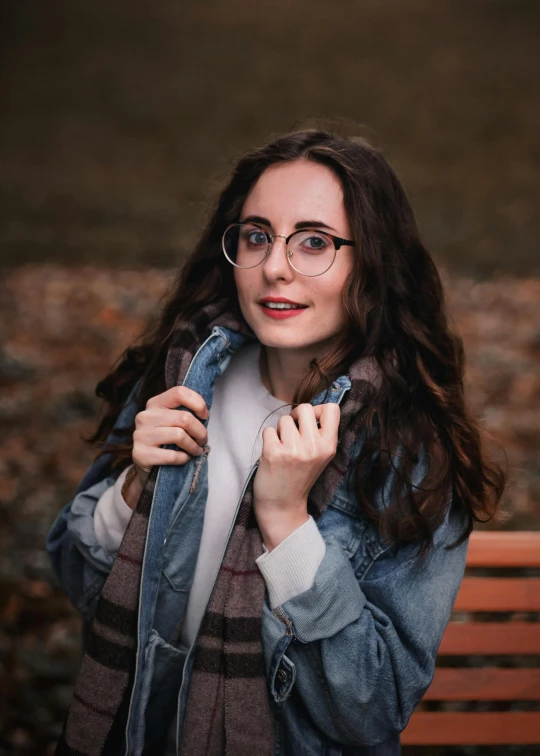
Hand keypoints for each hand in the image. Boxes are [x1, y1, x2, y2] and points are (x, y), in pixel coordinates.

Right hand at [124, 386, 208, 508]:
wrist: (146, 464)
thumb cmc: (166, 440)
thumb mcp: (173, 421)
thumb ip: (184, 413)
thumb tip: (204, 414)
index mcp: (155, 403)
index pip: (179, 393)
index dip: (198, 403)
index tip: (205, 416)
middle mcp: (145, 416)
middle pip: (184, 418)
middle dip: (200, 431)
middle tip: (203, 440)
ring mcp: (140, 435)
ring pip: (179, 435)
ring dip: (193, 446)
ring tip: (196, 450)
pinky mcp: (140, 454)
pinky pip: (172, 455)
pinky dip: (183, 458)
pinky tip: (184, 458)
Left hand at [253, 402, 339, 549]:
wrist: (283, 506)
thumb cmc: (300, 476)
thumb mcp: (320, 456)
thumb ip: (320, 434)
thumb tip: (312, 408)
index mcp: (329, 446)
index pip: (332, 409)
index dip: (318, 410)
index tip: (310, 422)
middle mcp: (314, 447)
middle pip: (305, 408)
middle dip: (295, 417)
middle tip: (292, 432)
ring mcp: (294, 450)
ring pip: (284, 419)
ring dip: (280, 430)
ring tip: (283, 448)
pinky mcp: (274, 453)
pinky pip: (268, 430)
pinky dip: (268, 440)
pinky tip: (273, 454)